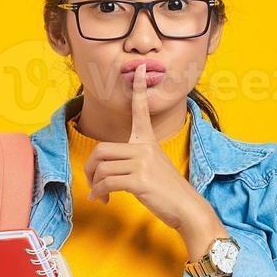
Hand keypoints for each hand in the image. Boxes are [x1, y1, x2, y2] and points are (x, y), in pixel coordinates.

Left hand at [84, 62, 209, 232]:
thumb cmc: (167, 190)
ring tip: (101, 194)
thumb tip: (104, 172)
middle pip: (101, 149)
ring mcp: (142, 162)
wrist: (186, 207)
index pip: (142, 110)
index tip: (139, 68)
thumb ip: (133, 160)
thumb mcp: (153, 167)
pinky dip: (99, 193)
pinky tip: (102, 199)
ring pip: (102, 168)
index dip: (139, 89)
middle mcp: (144, 147)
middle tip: (94, 182)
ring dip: (95, 184)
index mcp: (148, 141)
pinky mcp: (139, 180)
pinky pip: (107, 183)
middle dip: (91, 168)